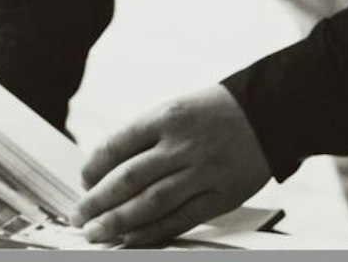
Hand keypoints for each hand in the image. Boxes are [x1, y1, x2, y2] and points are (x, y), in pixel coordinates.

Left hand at [73, 84, 270, 247]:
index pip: (118, 144)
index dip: (95, 167)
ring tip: (97, 232)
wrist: (266, 113)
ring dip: (119, 222)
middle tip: (80, 215)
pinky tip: (133, 239)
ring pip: (152, 203)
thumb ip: (146, 136)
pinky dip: (153, 232)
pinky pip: (181, 219)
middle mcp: (181, 144)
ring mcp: (201, 172)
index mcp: (166, 116)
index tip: (84, 180)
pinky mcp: (220, 196)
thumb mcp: (175, 108)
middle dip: (99, 200)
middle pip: (129, 178)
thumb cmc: (214, 111)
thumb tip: (108, 166)